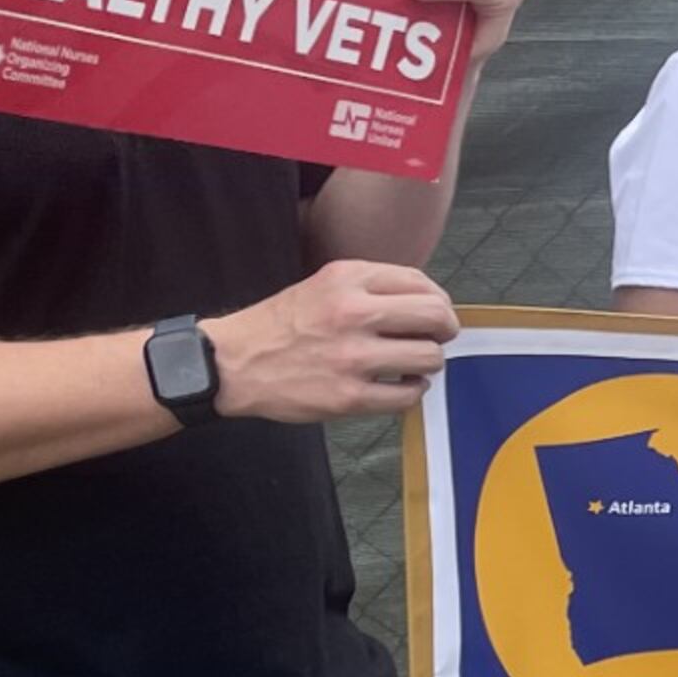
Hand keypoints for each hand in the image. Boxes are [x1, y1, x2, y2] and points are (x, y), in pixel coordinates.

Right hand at [204, 260, 461, 422]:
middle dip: (446, 329)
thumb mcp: (325, 284)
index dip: (439, 300)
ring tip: (413, 363)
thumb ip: (374, 287)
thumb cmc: (282, 324)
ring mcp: (352, 358)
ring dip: (429, 362)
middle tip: (437, 337)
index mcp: (348, 280)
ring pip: (429, 357)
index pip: (422, 283)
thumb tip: (429, 302)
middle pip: (436, 317)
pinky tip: (400, 385)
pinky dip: (412, 391)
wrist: (232, 363)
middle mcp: (352, 313)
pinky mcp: (348, 396)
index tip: (435, 313)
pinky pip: (408, 396)